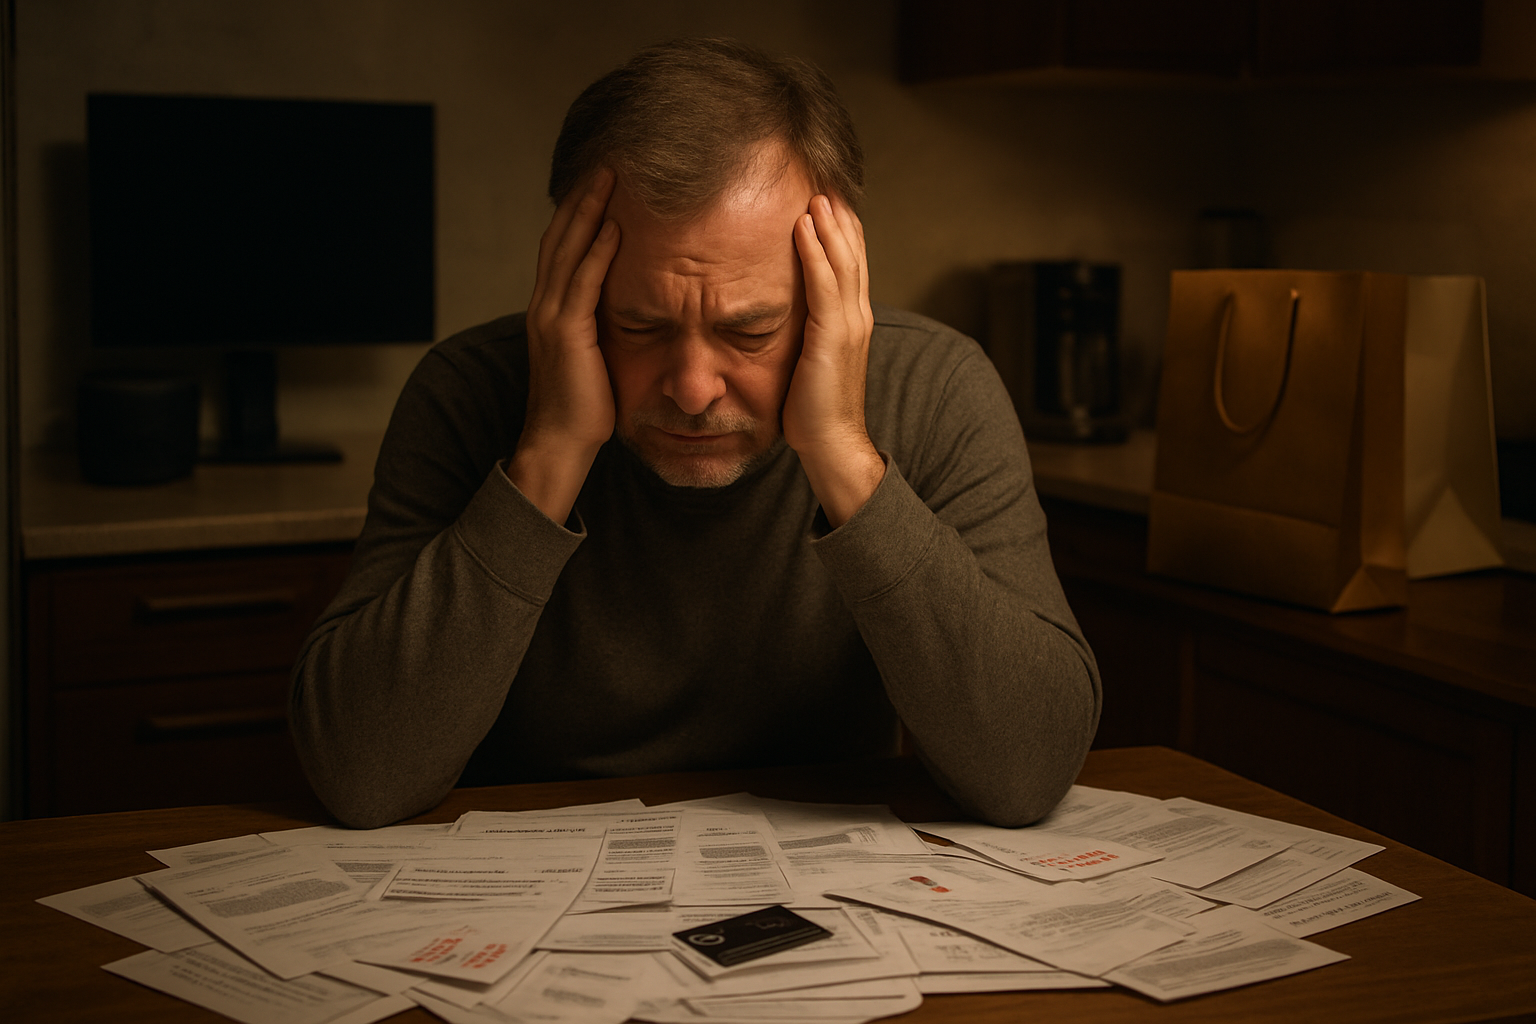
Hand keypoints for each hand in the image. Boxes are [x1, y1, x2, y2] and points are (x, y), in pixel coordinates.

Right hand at [506, 169, 621, 522]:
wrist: (560, 445)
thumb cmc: (585, 409)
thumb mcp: (595, 357)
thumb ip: (604, 327)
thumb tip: (632, 308)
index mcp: (552, 310)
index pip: (563, 247)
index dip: (580, 211)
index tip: (602, 181)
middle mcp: (545, 306)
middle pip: (561, 236)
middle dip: (582, 197)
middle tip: (607, 161)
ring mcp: (552, 318)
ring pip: (568, 250)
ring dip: (589, 211)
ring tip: (611, 177)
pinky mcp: (566, 334)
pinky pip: (582, 283)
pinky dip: (597, 251)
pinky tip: (615, 227)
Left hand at [784, 194, 884, 527]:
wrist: (832, 445)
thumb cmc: (815, 411)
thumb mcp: (811, 362)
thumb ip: (807, 335)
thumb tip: (786, 319)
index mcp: (853, 322)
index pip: (851, 265)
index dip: (841, 231)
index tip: (826, 201)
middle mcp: (857, 317)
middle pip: (852, 253)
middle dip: (838, 217)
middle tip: (822, 181)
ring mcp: (848, 325)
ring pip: (842, 260)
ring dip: (828, 223)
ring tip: (813, 191)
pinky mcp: (832, 336)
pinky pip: (824, 282)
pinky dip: (815, 250)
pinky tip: (803, 225)